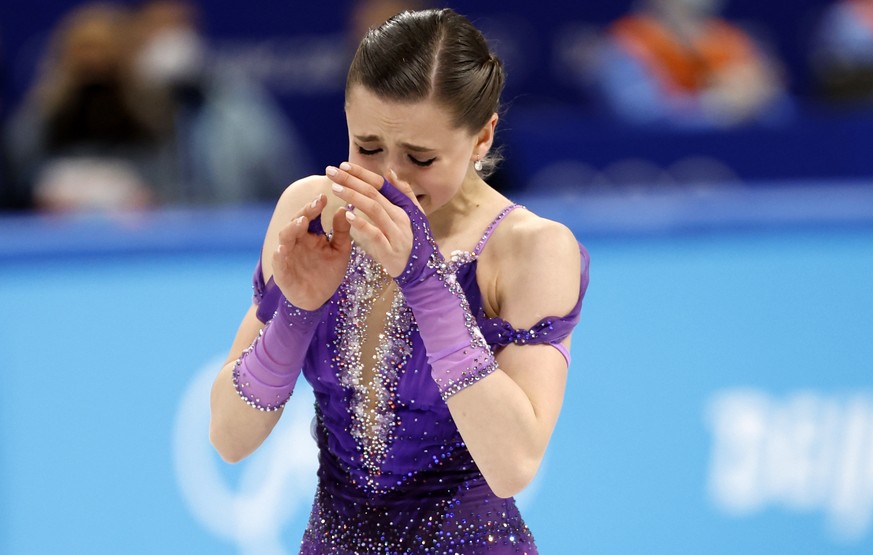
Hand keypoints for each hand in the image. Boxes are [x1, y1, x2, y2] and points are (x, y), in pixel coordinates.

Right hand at [271, 193, 351, 310]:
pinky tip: (282, 250)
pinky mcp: (282, 274)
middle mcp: (295, 242)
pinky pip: (279, 264)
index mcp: (308, 235)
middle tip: (315, 205)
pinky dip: (279, 256)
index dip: (314, 206)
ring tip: (301, 222)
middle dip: (304, 213)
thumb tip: (344, 208)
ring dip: (292, 229)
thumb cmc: (328, 272)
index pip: (309, 216)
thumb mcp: (340, 251)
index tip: (324, 198)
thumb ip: (341, 231)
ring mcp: (287, 257)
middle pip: (296, 223)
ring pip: (285, 239)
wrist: (319, 299)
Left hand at [325, 162, 425, 277]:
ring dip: (354, 196)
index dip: (362, 174)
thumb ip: (403, 192)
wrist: (421, 270)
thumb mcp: (413, 215)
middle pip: (374, 193)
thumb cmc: (413, 241)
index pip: (380, 185)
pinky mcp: (390, 249)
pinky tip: (348, 215)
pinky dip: (362, 224)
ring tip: (335, 188)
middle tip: (331, 172)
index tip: (343, 165)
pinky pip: (375, 234)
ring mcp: (396, 232)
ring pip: (374, 209)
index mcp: (402, 206)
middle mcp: (400, 216)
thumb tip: (390, 171)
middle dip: (351, 180)